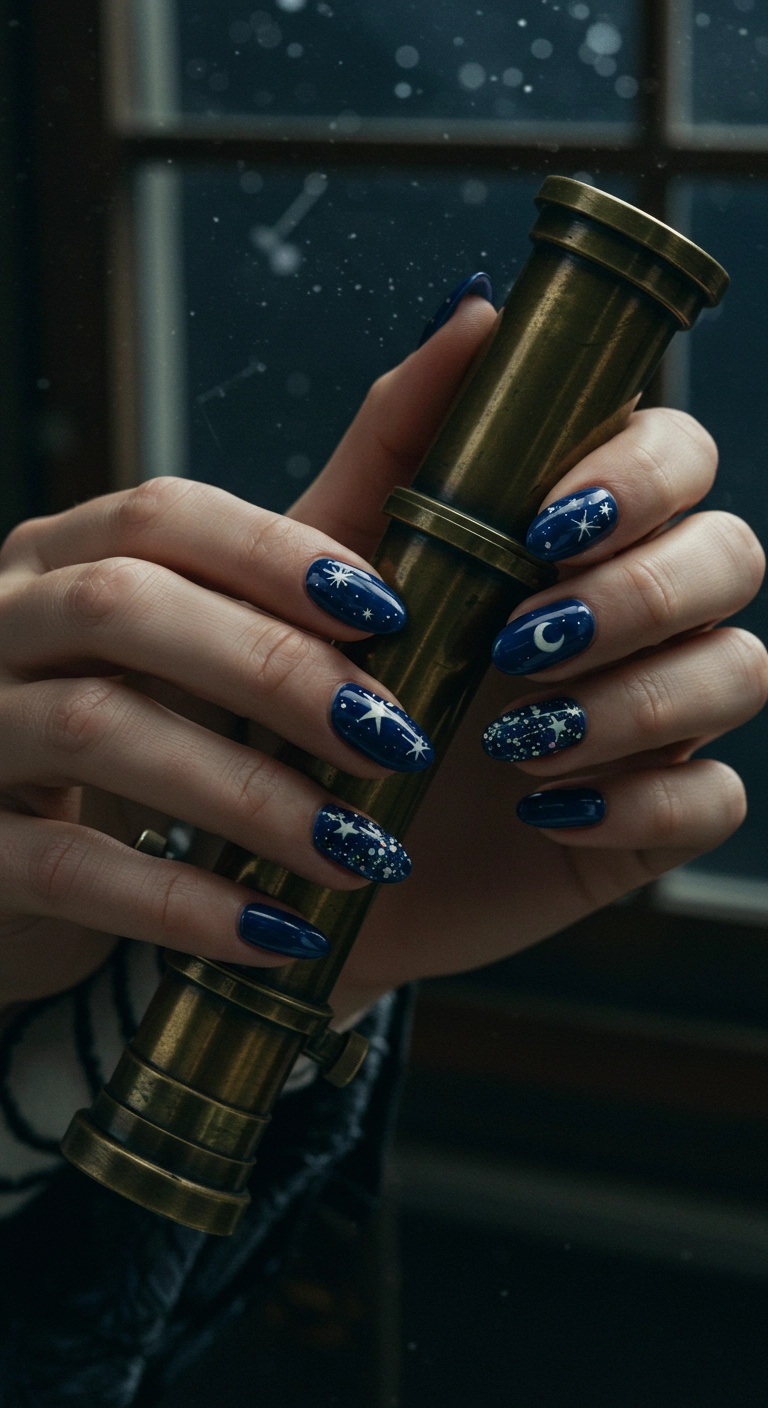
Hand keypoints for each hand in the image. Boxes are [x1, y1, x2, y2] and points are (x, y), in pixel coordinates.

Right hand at [0, 469, 436, 1001]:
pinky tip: (283, 937)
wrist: (15, 857)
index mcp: (67, 554)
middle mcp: (3, 620)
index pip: (161, 513)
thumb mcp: (226, 622)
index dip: (276, 553)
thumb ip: (337, 514)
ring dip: (250, 794)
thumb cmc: (148, 715)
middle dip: (277, 670)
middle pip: (127, 606)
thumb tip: (470, 329)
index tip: (391, 610)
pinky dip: (187, 902)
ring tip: (363, 851)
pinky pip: (73, 868)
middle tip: (399, 743)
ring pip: (102, 730)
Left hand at [286, 302, 767, 1017]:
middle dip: (641, 592)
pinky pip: (715, 800)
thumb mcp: (336, 553)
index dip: (642, 476)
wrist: (291, 842)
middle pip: (733, 554)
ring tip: (512, 739)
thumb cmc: (315, 680)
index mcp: (569, 534)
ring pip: (746, 670)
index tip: (546, 523)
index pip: (675, 455)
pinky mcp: (646, 817)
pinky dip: (642, 803)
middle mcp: (628, 614)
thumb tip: (480, 305)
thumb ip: (407, 430)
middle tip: (520, 641)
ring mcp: (647, 714)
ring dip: (639, 700)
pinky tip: (545, 810)